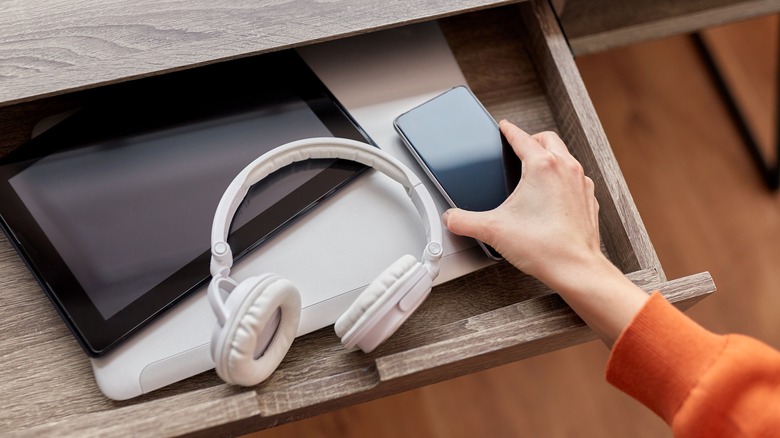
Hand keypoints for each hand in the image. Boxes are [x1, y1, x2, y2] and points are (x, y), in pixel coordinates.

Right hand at [442, 120, 601, 292]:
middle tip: (519, 146)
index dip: (508, 130)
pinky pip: (576, 178)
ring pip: (565, 156)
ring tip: (535, 169)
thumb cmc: (544, 247)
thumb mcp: (493, 230)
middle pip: (548, 139)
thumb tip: (451, 218)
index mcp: (542, 166)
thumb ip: (464, 221)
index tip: (504, 127)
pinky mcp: (588, 200)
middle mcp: (565, 168)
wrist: (575, 268)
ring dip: (550, 156)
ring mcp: (580, 183)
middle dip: (532, 139)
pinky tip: (552, 194)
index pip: (521, 137)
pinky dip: (563, 178)